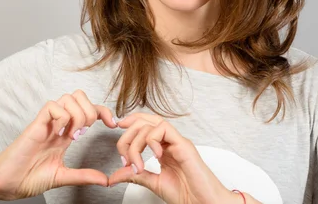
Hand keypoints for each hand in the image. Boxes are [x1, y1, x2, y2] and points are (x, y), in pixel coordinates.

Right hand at [0, 90, 117, 199]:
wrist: (7, 184)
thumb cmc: (29, 178)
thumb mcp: (64, 176)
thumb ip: (84, 176)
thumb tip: (105, 181)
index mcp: (66, 133)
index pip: (89, 109)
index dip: (103, 111)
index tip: (112, 124)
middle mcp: (58, 124)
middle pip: (80, 96)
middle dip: (91, 111)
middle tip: (84, 133)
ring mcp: (47, 123)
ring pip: (68, 98)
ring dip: (77, 115)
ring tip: (72, 135)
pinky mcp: (36, 125)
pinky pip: (53, 107)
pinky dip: (63, 118)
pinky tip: (60, 134)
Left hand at [107, 113, 234, 203]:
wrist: (203, 203)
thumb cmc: (186, 194)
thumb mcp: (153, 183)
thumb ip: (135, 175)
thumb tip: (114, 175)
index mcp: (164, 148)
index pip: (146, 124)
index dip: (130, 123)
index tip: (117, 134)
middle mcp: (170, 142)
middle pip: (145, 121)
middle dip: (127, 137)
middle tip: (124, 159)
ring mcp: (178, 142)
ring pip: (152, 123)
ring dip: (136, 143)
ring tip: (136, 164)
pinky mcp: (184, 145)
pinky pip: (164, 129)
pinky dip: (152, 141)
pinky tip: (154, 157)